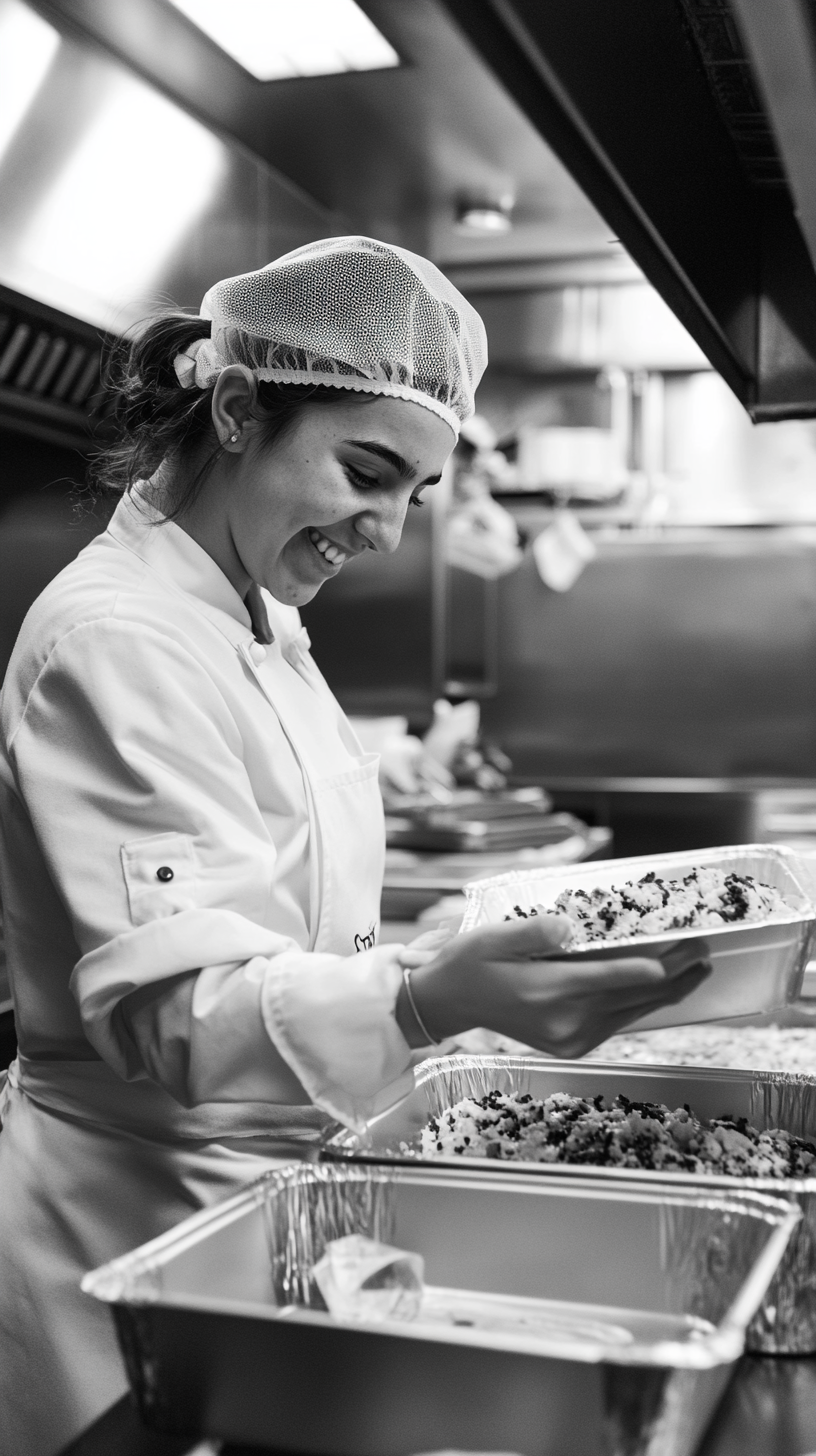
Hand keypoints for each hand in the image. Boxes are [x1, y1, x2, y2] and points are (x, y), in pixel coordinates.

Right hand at [397, 915, 710, 1056]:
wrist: (452, 1001)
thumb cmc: (471, 961)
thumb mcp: (493, 936)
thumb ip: (534, 931)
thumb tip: (570, 926)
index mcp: (546, 992)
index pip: (608, 979)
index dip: (648, 967)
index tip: (680, 956)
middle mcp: (564, 1021)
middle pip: (631, 996)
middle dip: (672, 973)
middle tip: (702, 950)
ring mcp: (571, 1038)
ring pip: (631, 1011)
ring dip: (666, 990)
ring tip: (696, 968)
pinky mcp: (573, 1044)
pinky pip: (618, 1021)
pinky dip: (643, 1002)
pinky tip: (664, 986)